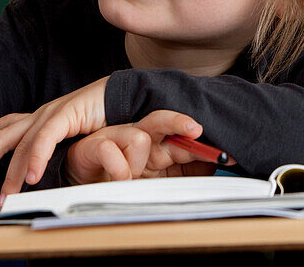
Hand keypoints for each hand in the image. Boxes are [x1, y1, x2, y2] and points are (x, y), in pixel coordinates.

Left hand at [0, 77, 109, 201]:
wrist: (128, 95)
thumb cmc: (105, 117)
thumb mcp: (75, 136)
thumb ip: (59, 150)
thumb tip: (46, 173)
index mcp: (40, 118)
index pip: (5, 128)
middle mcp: (40, 114)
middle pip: (0, 136)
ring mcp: (51, 112)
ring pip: (19, 143)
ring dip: (9, 173)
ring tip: (4, 197)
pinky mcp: (67, 112)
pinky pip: (45, 139)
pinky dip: (36, 159)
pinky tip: (32, 178)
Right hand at [65, 110, 216, 184]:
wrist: (81, 183)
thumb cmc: (119, 180)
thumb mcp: (152, 182)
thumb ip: (178, 175)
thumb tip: (209, 170)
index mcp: (156, 144)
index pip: (181, 137)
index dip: (199, 143)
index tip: (223, 150)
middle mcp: (138, 135)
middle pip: (162, 120)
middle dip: (180, 123)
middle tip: (195, 129)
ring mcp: (116, 136)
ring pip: (139, 137)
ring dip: (137, 164)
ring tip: (129, 179)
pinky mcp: (95, 144)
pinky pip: (112, 151)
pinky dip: (117, 169)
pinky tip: (116, 179)